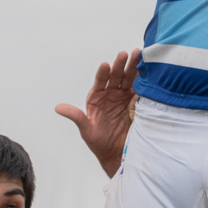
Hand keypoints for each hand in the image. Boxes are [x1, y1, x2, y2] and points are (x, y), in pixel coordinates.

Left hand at [56, 49, 139, 177]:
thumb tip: (58, 108)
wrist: (117, 154)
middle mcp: (111, 93)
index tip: (105, 65)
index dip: (103, 73)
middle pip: (116, 76)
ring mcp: (124, 96)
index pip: (100, 81)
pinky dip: (144, 78)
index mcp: (97, 97)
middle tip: (124, 54)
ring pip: (129, 78)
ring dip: (133, 67)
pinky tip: (148, 69)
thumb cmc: (99, 142)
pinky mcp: (136, 102)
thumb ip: (76, 116)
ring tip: (138, 54)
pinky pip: (140, 88)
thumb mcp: (87, 130)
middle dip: (120, 65)